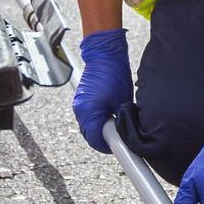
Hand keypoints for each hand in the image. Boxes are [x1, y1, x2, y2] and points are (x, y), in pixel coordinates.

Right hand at [71, 29, 131, 152]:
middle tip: (119, 138)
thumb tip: (125, 136)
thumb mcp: (123, 102)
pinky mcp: (80, 101)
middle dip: (104, 140)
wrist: (104, 55)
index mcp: (90, 112)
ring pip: (88, 128)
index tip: (120, 148)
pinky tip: (108, 116)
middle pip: (90, 136)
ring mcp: (78, 105)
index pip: (97, 141)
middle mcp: (80, 110)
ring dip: (100, 130)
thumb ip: (121, 122)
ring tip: (114, 125)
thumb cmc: (115, 75)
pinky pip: (86, 118)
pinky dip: (96, 121)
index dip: (110, 147)